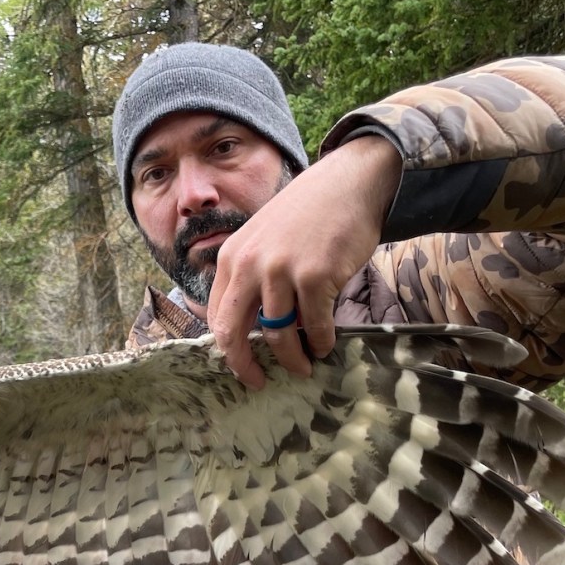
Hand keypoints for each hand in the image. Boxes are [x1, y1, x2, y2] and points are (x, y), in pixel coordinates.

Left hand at [207, 134, 402, 387]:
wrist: (347, 182)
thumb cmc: (307, 215)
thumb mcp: (262, 239)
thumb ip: (251, 275)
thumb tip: (250, 326)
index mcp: (231, 258)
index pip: (217, 316)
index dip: (227, 348)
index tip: (241, 364)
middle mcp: (249, 265)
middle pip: (233, 332)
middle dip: (244, 366)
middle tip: (258, 382)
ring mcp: (281, 270)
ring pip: (277, 335)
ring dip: (293, 359)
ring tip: (305, 366)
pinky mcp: (315, 276)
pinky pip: (314, 325)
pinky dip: (321, 341)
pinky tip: (326, 344)